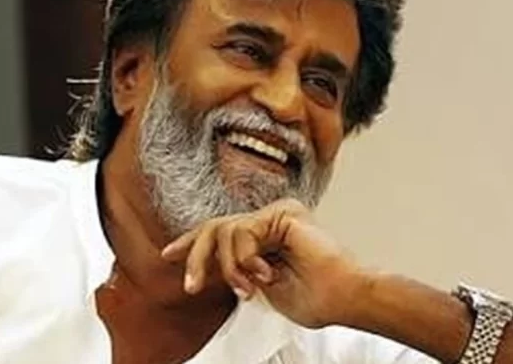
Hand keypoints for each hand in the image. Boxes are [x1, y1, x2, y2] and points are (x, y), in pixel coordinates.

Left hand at [160, 198, 367, 328]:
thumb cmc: (316, 299)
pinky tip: (264, 275)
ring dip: (230, 268)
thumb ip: (238, 271)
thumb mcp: (261, 286)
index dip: (192, 243)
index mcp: (267, 235)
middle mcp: (271, 219)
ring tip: (248, 289)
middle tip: (191, 285)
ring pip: (224, 230)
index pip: (221, 230)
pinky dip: (245, 259)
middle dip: (196, 256)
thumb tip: (211, 267)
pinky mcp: (282, 212)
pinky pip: (241, 232)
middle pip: (215, 226)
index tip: (168, 255)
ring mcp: (277, 213)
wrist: (343, 299)